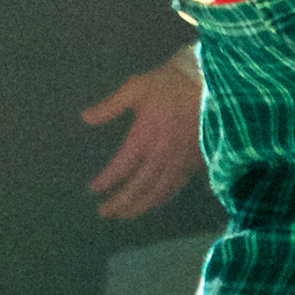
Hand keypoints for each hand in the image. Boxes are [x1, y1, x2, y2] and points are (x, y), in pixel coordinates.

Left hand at [82, 55, 203, 221]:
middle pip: (140, 187)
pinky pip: (178, 185)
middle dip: (122, 202)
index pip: (121, 167)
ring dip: (142, 205)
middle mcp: (163, 154)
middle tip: (105, 212)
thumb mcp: (136, 87)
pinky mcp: (197, 161)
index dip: (107, 181)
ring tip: (126, 213)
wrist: (209, 81)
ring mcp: (182, 160)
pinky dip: (163, 197)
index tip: (93, 189)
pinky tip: (154, 201)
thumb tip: (85, 117)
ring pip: (160, 191)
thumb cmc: (169, 83)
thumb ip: (110, 105)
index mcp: (145, 136)